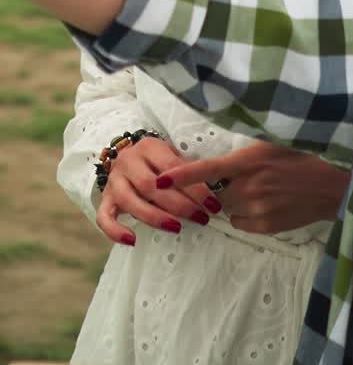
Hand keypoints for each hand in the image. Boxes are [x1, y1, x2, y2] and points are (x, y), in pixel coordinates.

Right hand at [95, 137, 222, 244]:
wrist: (125, 155)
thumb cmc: (156, 160)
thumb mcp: (171, 155)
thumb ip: (186, 171)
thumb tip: (213, 192)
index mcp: (149, 147)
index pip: (172, 167)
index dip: (193, 187)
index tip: (212, 204)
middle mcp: (128, 162)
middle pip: (151, 185)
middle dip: (178, 204)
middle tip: (200, 218)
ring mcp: (114, 181)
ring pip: (130, 201)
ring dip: (155, 217)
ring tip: (177, 228)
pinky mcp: (105, 199)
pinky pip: (104, 217)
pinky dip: (116, 231)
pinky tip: (132, 240)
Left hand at [156, 142, 350, 233]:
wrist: (333, 185)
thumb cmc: (304, 154)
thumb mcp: (274, 141)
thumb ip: (246, 150)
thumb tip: (223, 155)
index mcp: (249, 161)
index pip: (207, 169)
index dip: (182, 176)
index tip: (160, 179)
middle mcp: (250, 187)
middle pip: (216, 193)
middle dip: (221, 187)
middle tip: (242, 177)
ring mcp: (258, 209)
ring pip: (228, 209)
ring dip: (234, 200)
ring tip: (259, 188)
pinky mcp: (265, 226)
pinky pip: (241, 223)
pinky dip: (246, 214)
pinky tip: (266, 202)